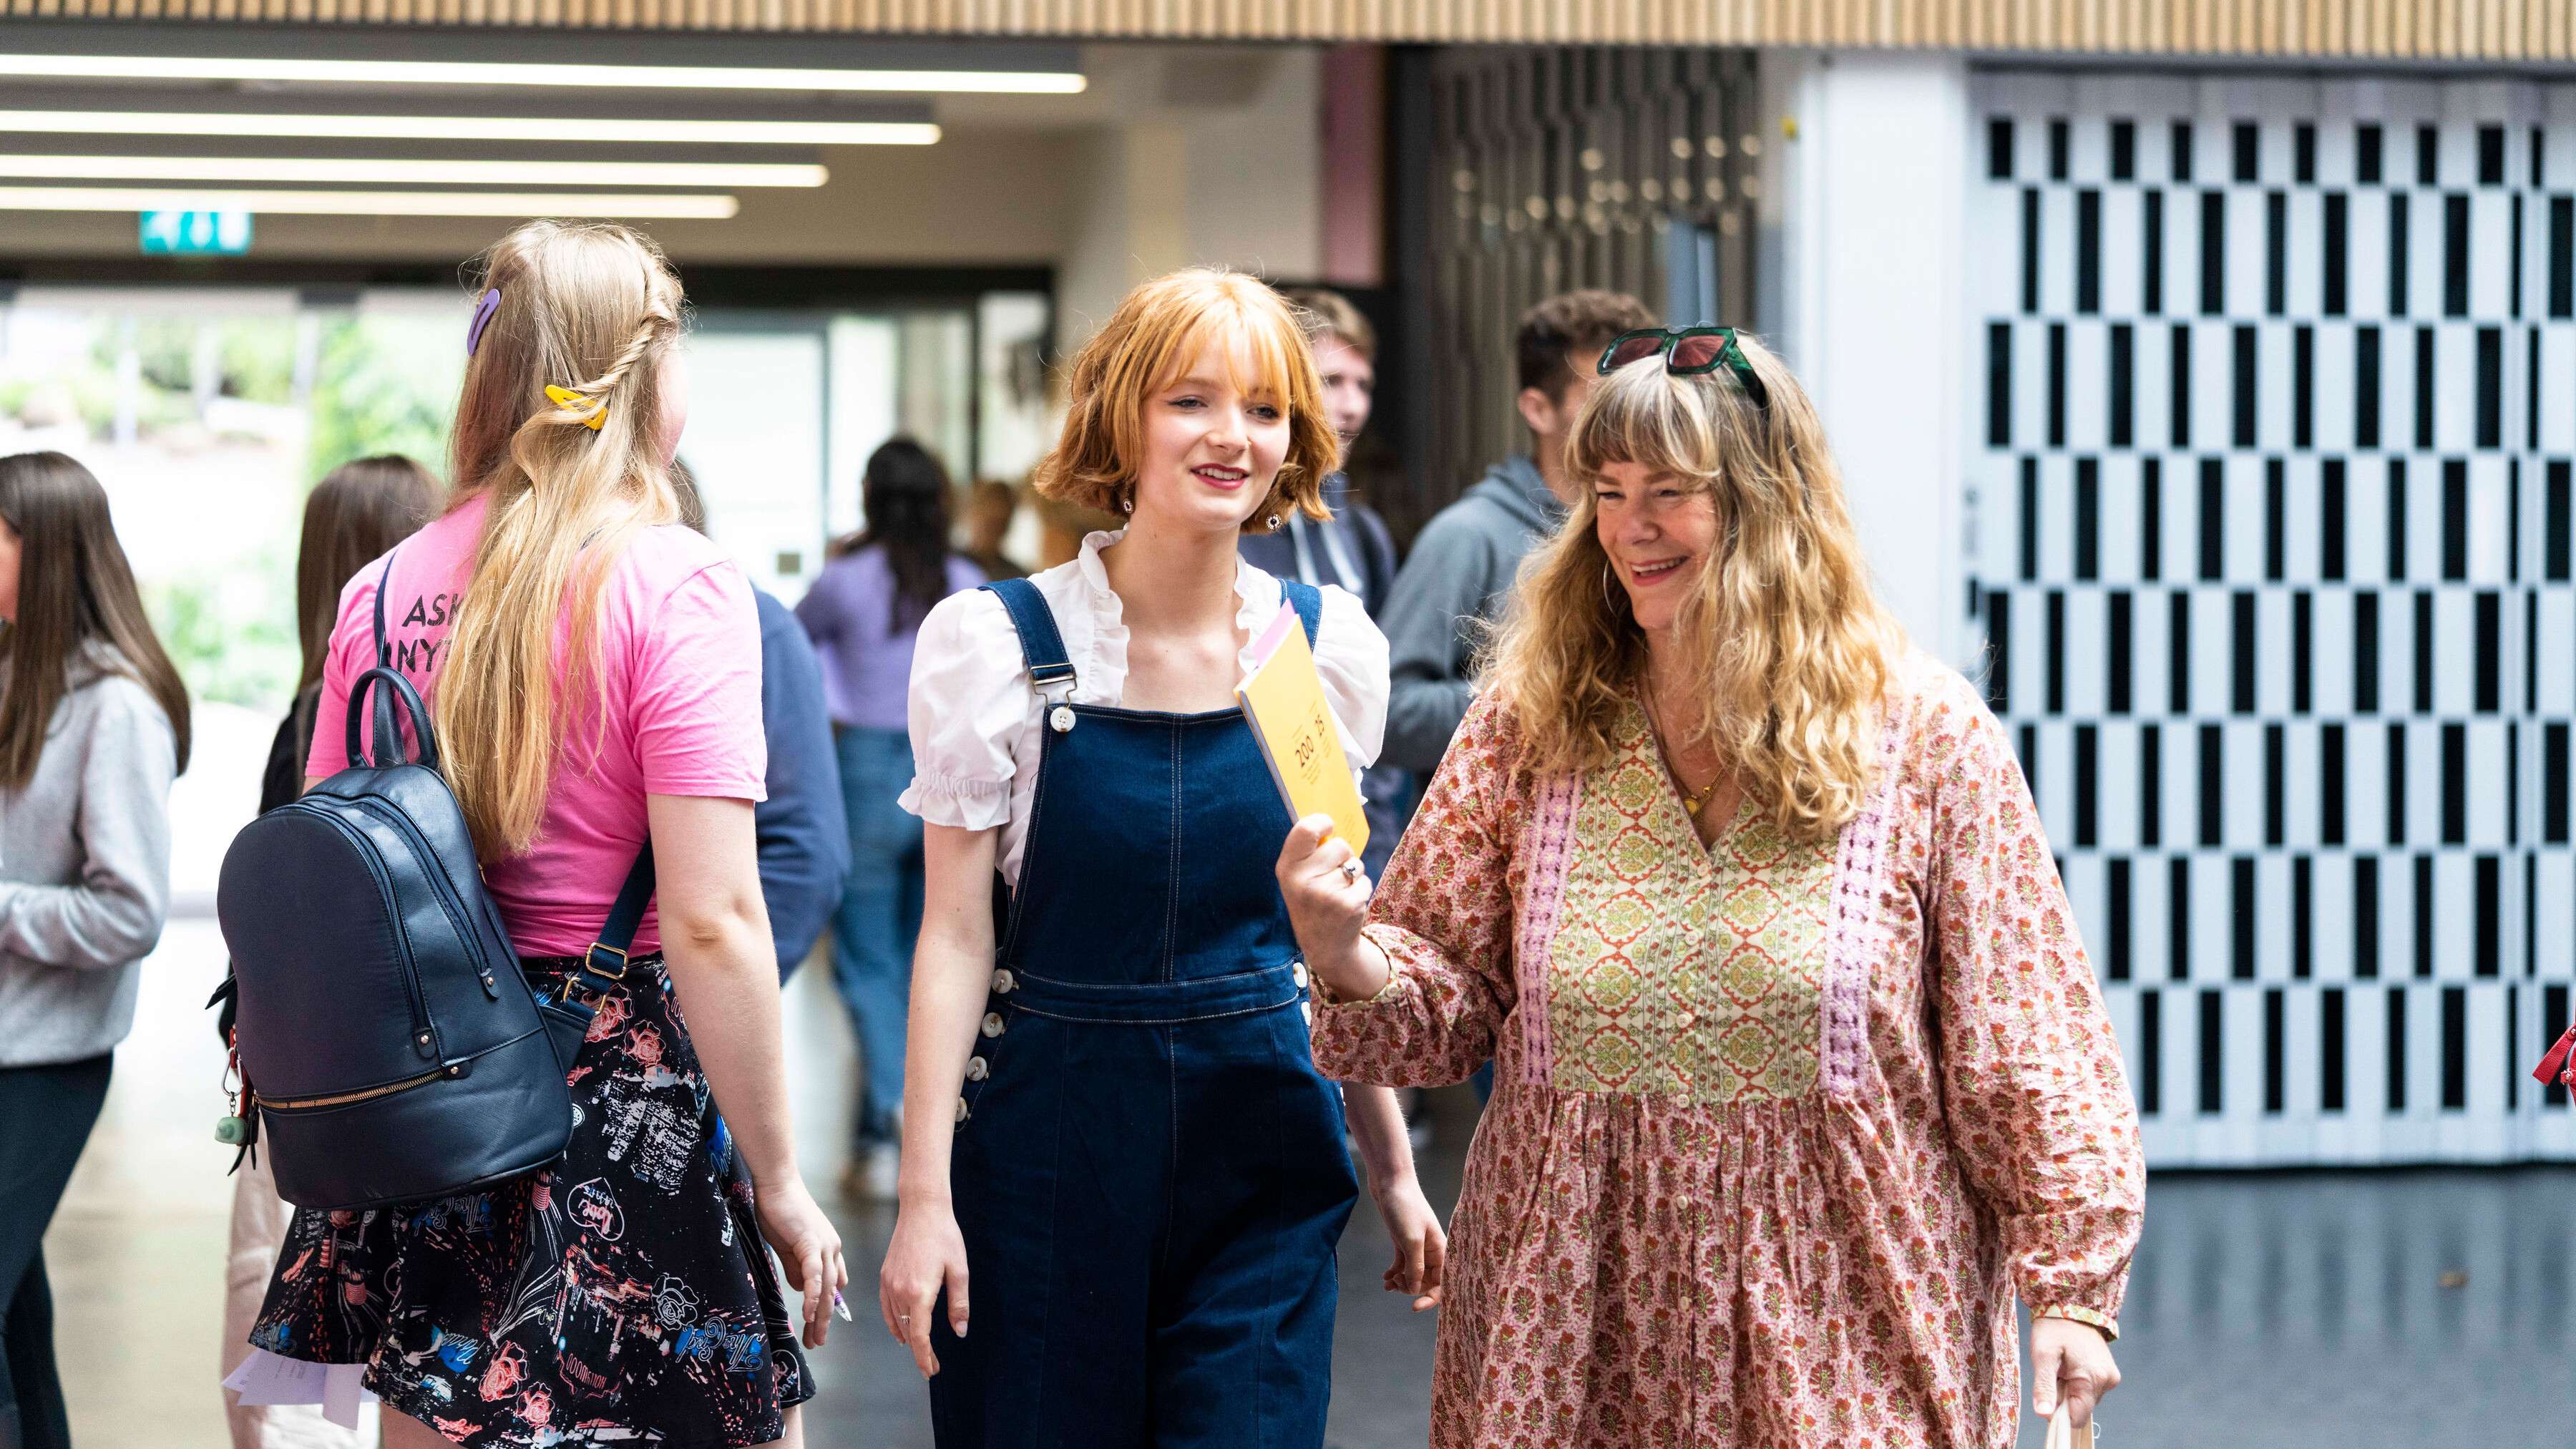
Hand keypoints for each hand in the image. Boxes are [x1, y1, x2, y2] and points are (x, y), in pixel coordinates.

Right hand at [753, 1174, 847, 1349]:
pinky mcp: (810, 1241)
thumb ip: (796, 1267)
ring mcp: (824, 1244)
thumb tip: (801, 1290)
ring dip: (821, 1316)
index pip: (833, 1283)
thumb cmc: (778, 1211)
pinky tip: (810, 1313)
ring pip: (826, 1287)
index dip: (828, 1306)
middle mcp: (832, 1248)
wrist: (775, 1182)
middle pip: (833, 1292)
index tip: (819, 1326)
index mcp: (828, 1248)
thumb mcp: (788, 1246)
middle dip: (825, 1320)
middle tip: (817, 1342)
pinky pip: (814, 1273)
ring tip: (814, 1338)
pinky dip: (813, 1295)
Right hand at [878, 1200, 969, 1377]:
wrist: (922, 1209)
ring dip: (907, 1338)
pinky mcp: (884, 1276)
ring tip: (920, 1350)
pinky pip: (886, 1308)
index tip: (931, 1370)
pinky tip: (900, 1330)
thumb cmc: (944, 1236)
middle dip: (919, 1351)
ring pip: (895, 1321)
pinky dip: (893, 1323)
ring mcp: (889, 1283)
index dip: (924, 1357)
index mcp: (919, 1292)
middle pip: (907, 1332)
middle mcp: (899, 1291)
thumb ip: (959, 1304)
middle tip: (932, 1365)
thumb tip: (959, 1331)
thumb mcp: (959, 1270)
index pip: (919, 1336)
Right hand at [1275, 815, 1377, 999]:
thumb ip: (1307, 852)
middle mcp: (1303, 881)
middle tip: (1331, 875)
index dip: (1321, 821)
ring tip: (1338, 892)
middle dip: (1342, 855)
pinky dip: (1361, 890)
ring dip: (1353, 875)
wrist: (1325, 947)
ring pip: (1355, 864)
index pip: (1305, 829)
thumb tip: (1329, 819)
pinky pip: (1365, 881)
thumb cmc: (1312, 902)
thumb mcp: (1297, 879)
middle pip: (1339, 845)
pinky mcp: (1348, 905)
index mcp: (1287, 869)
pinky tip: (1347, 904)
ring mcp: (1326, 895)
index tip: (1328, 825)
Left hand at [1369, 1170, 1446, 1311]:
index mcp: (1441, 1250)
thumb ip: (1415, 1268)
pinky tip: (1385, 1278)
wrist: (1389, 1182)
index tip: (1414, 1307)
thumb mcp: (1411, 1241)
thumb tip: (1414, 1289)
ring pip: (1413, 1275)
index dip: (1431, 1297)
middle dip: (1410, 1288)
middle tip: (1394, 1284)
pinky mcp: (1403, 1242)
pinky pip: (1403, 1265)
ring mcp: (1417, 1246)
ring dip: (1401, 1282)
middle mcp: (1432, 1250)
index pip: (1443, 1282)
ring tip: (1387, 1283)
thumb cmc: (1404, 1207)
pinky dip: (1395, 1274)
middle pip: (1426, 1281)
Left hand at [2029, 1316, 2119, 1428]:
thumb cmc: (2054, 1327)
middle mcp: (2108, 1381)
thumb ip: (2044, 1386)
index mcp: (2093, 1379)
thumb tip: (2044, 1415)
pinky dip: (2077, 1382)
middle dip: (2063, 1396)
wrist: (2071, 1304)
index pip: (2077, 1417)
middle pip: (2081, 1408)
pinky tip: (2070, 1364)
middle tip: (2055, 1371)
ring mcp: (2111, 1377)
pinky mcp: (2109, 1373)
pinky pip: (2090, 1388)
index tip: (2049, 1391)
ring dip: (2069, 1388)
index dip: (2059, 1412)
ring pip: (2085, 1399)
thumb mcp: (2042, 1355)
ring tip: (2062, 1365)